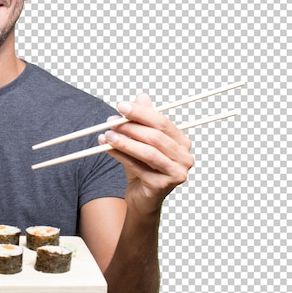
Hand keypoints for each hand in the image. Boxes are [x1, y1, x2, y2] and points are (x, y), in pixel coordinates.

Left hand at [100, 93, 193, 216]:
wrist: (141, 196)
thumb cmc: (143, 166)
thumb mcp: (141, 140)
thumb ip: (143, 120)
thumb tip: (142, 96)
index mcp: (182, 142)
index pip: (162, 122)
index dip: (141, 113)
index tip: (121, 106)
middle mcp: (185, 157)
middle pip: (156, 137)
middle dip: (131, 127)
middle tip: (111, 121)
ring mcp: (176, 173)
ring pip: (148, 152)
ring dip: (125, 142)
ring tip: (107, 135)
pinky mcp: (162, 186)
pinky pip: (138, 167)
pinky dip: (120, 156)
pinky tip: (107, 148)